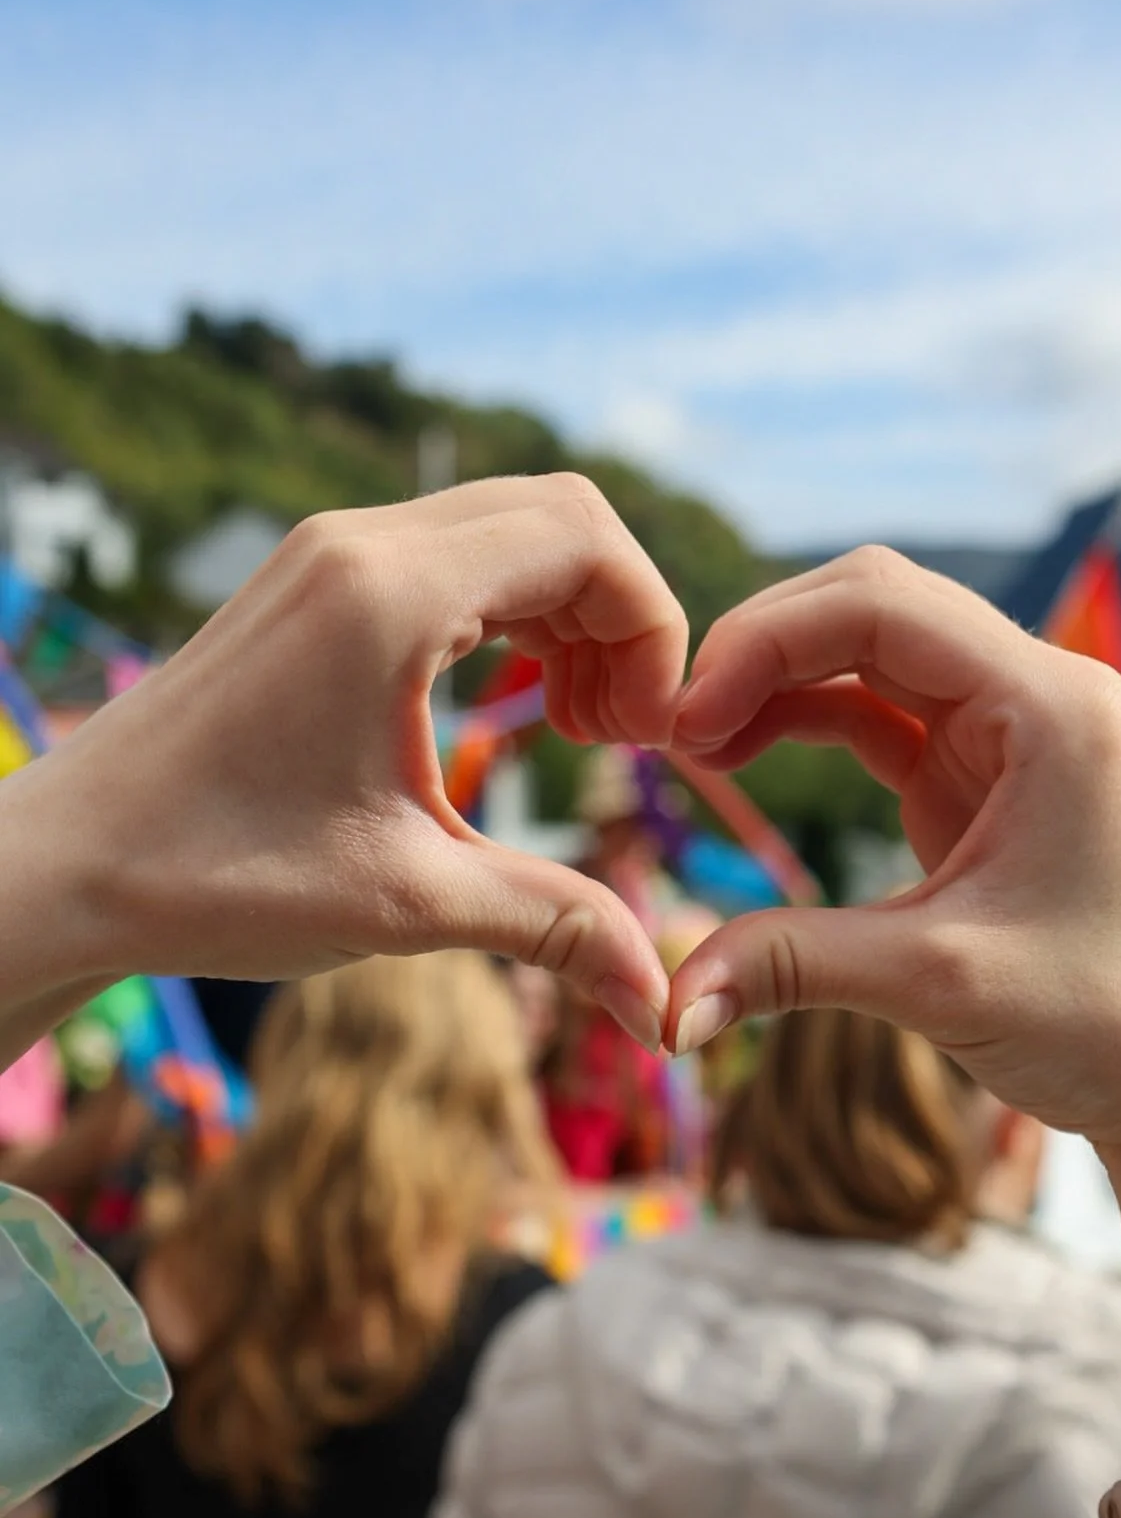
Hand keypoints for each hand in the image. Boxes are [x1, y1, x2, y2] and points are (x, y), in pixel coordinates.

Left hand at [6, 475, 685, 1047]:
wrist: (60, 868)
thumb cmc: (213, 877)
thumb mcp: (406, 902)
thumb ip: (555, 924)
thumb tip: (664, 1002)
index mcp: (388, 594)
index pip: (585, 537)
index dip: (652, 629)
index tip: (646, 738)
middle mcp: (359, 544)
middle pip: (560, 515)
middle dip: (622, 616)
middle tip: (618, 735)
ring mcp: (328, 554)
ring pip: (509, 528)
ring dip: (570, 614)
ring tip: (573, 726)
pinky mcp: (312, 583)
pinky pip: (453, 556)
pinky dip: (512, 612)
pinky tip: (510, 704)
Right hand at [668, 548, 1120, 1151]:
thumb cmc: (1105, 1023)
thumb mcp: (938, 983)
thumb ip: (795, 965)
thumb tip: (669, 1007)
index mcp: (1050, 705)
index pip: (883, 606)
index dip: (767, 642)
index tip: (685, 720)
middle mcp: (1036, 693)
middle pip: (873, 605)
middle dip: (765, 648)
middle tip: (674, 724)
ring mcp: (1010, 730)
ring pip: (871, 653)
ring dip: (779, 681)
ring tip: (692, 742)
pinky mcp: (984, 776)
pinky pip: (880, 714)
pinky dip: (807, 722)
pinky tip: (740, 753)